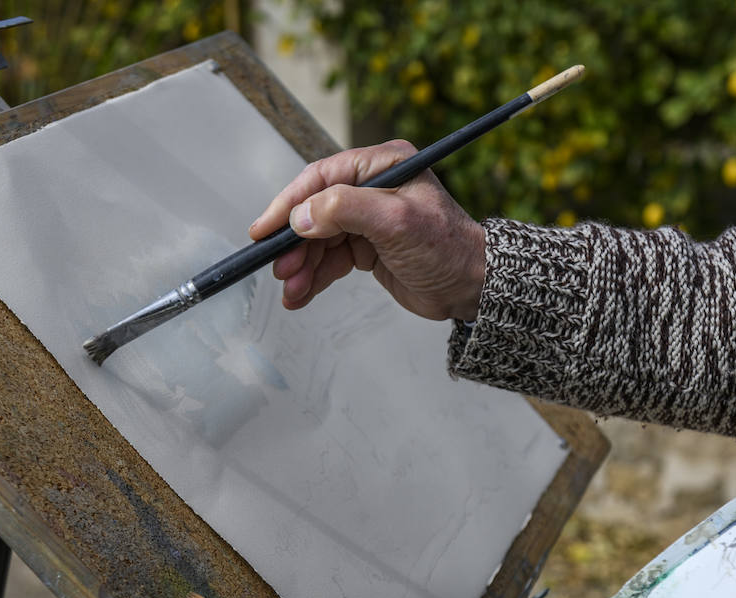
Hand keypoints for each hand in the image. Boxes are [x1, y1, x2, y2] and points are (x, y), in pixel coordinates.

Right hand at [248, 140, 485, 322]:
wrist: (471, 287)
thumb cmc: (445, 247)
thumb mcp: (396, 222)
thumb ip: (345, 209)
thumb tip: (301, 216)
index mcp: (381, 165)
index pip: (321, 178)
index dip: (288, 203)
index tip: (264, 229)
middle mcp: (372, 187)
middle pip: (315, 212)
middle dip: (294, 244)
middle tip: (279, 269)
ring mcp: (368, 219)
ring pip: (319, 240)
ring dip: (301, 266)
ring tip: (291, 290)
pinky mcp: (367, 248)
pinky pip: (330, 260)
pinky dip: (314, 277)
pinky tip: (300, 295)